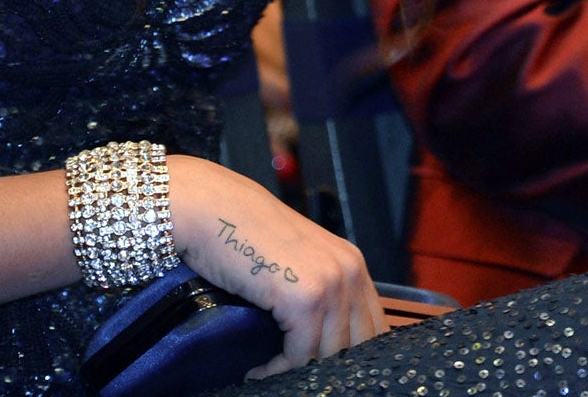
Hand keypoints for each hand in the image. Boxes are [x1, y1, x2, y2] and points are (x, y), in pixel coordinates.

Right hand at [168, 153, 383, 376]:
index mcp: (351, 263)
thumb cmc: (243, 234)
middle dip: (328, 369)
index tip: (327, 372)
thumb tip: (323, 343)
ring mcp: (330, 285)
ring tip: (269, 373)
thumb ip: (319, 292)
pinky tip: (258, 371)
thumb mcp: (296, 261)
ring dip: (299, 373)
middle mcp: (348, 271)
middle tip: (297, 378)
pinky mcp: (305, 301)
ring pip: (330, 356)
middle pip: (358, 346)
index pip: (374, 328)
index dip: (354, 357)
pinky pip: (300, 357)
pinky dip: (277, 371)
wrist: (212, 210)